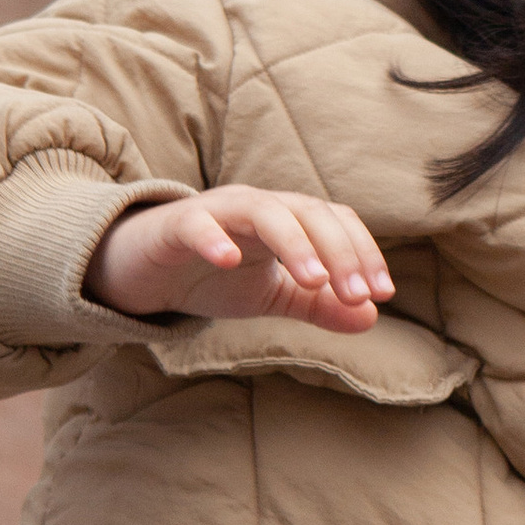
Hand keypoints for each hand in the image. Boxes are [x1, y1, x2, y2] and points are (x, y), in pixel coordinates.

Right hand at [87, 188, 393, 337]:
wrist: (142, 273)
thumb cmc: (211, 275)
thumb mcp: (272, 295)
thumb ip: (318, 303)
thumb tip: (370, 317)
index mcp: (286, 220)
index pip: (335, 221)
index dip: (362, 252)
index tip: (381, 293)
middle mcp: (257, 207)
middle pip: (308, 212)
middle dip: (340, 251)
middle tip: (358, 294)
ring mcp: (216, 211)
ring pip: (263, 211)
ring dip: (295, 243)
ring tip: (314, 280)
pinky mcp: (175, 225)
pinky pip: (197, 223)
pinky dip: (215, 238)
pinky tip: (230, 261)